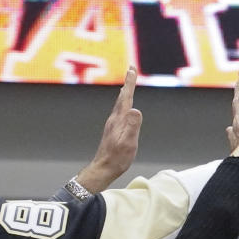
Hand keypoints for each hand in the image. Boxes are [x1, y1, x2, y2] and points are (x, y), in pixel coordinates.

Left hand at [79, 67, 142, 190]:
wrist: (102, 169)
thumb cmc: (117, 158)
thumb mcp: (128, 143)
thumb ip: (132, 126)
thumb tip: (135, 110)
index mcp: (119, 120)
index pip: (126, 97)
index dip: (130, 83)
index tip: (132, 69)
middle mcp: (114, 119)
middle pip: (122, 97)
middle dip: (128, 84)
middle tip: (131, 70)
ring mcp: (112, 125)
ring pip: (119, 104)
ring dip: (124, 94)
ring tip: (127, 86)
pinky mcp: (112, 131)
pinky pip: (119, 112)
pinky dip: (122, 105)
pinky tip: (123, 109)